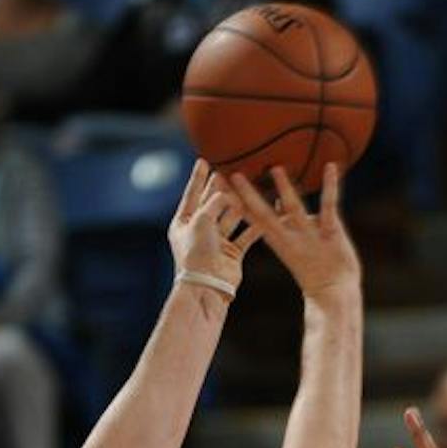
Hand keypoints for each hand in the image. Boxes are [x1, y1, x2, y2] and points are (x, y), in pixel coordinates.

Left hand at [168, 159, 262, 290]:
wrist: (207, 286)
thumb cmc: (197, 253)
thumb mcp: (201, 219)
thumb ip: (214, 201)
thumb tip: (227, 193)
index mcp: (182, 223)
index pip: (191, 195)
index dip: (198, 178)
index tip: (203, 161)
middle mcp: (199, 232)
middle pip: (211, 204)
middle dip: (220, 189)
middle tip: (230, 171)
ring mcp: (216, 243)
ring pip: (230, 218)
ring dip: (239, 205)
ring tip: (248, 189)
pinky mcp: (232, 254)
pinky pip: (245, 236)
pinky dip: (254, 226)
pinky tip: (263, 214)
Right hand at [226, 165, 358, 299]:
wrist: (336, 294)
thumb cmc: (316, 270)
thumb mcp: (294, 245)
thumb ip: (286, 224)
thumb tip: (277, 202)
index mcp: (279, 243)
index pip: (253, 220)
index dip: (237, 203)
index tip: (222, 187)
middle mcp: (290, 239)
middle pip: (264, 215)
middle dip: (248, 196)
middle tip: (233, 176)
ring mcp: (310, 236)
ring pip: (294, 209)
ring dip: (285, 189)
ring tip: (276, 168)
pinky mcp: (332, 233)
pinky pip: (329, 206)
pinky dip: (331, 186)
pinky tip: (331, 166)